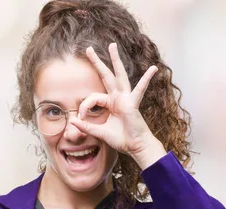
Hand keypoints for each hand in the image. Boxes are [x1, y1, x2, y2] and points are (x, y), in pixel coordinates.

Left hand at [70, 43, 166, 168]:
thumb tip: (72, 121)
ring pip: (119, 76)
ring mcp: (126, 99)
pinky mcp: (132, 104)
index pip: (93, 98)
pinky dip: (146, 79)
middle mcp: (118, 98)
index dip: (84, 107)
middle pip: (106, 76)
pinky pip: (140, 90)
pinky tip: (153, 69)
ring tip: (112, 45)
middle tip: (89, 49)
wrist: (136, 147)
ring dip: (116, 60)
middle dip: (97, 62)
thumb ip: (87, 127)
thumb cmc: (122, 139)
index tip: (80, 119)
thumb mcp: (100, 132)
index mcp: (111, 103)